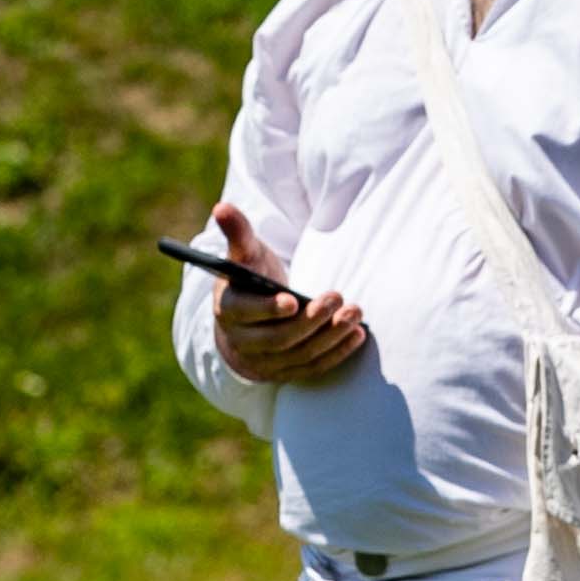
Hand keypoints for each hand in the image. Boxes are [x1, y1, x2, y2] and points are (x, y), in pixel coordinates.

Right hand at [208, 206, 369, 385]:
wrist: (250, 320)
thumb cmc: (249, 279)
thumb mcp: (244, 256)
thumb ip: (238, 233)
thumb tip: (222, 207)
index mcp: (229, 311)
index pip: (245, 313)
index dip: (268, 309)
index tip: (293, 301)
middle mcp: (244, 341)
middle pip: (279, 338)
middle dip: (310, 321)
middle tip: (337, 298)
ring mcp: (266, 362)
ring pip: (300, 354)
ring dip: (330, 335)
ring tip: (355, 312)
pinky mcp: (287, 373)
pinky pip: (314, 367)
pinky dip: (337, 353)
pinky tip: (357, 334)